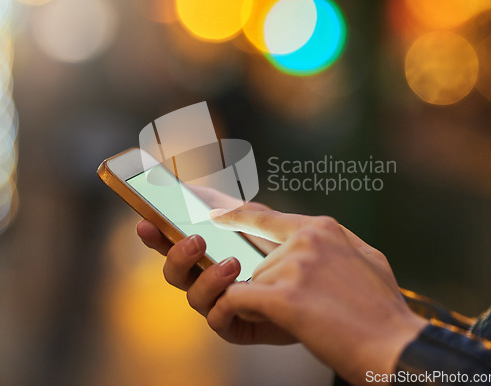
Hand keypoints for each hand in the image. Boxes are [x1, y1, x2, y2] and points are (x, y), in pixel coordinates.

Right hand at [136, 189, 293, 344]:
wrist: (320, 283)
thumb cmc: (287, 251)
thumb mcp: (260, 223)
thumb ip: (231, 209)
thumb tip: (195, 192)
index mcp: (207, 251)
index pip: (172, 242)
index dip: (155, 234)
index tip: (145, 221)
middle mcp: (206, 277)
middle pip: (174, 271)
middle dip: (177, 256)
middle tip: (196, 240)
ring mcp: (218, 302)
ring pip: (193, 295)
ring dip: (207, 278)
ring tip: (232, 262)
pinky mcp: (234, 324)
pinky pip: (216, 318)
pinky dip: (223, 304)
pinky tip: (240, 291)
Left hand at [208, 209, 426, 383]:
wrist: (397, 347)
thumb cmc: (383, 309)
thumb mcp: (367, 258)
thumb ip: (335, 243)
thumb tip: (314, 239)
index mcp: (323, 228)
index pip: (268, 218)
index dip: (239, 216)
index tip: (217, 213)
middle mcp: (306, 239)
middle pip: (263, 264)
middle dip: (276, 288)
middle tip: (312, 307)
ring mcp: (295, 265)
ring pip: (255, 284)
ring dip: (271, 305)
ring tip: (311, 317)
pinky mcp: (284, 296)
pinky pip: (240, 299)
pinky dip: (242, 311)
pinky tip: (268, 318)